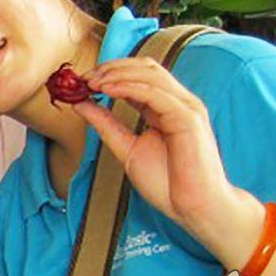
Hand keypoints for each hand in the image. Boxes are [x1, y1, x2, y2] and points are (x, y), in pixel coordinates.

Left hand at [75, 59, 243, 245]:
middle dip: (112, 68)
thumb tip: (81, 104)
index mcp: (165, 107)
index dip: (110, 73)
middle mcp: (177, 102)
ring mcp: (186, 108)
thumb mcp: (126, 148)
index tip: (83, 81)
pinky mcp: (189, 118)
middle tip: (84, 77)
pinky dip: (130, 88)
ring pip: (151, 75)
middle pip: (145, 68)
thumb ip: (106, 125)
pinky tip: (108, 90)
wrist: (195, 207)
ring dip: (118, 74)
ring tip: (92, 82)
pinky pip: (157, 94)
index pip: (139, 76)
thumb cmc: (167, 182)